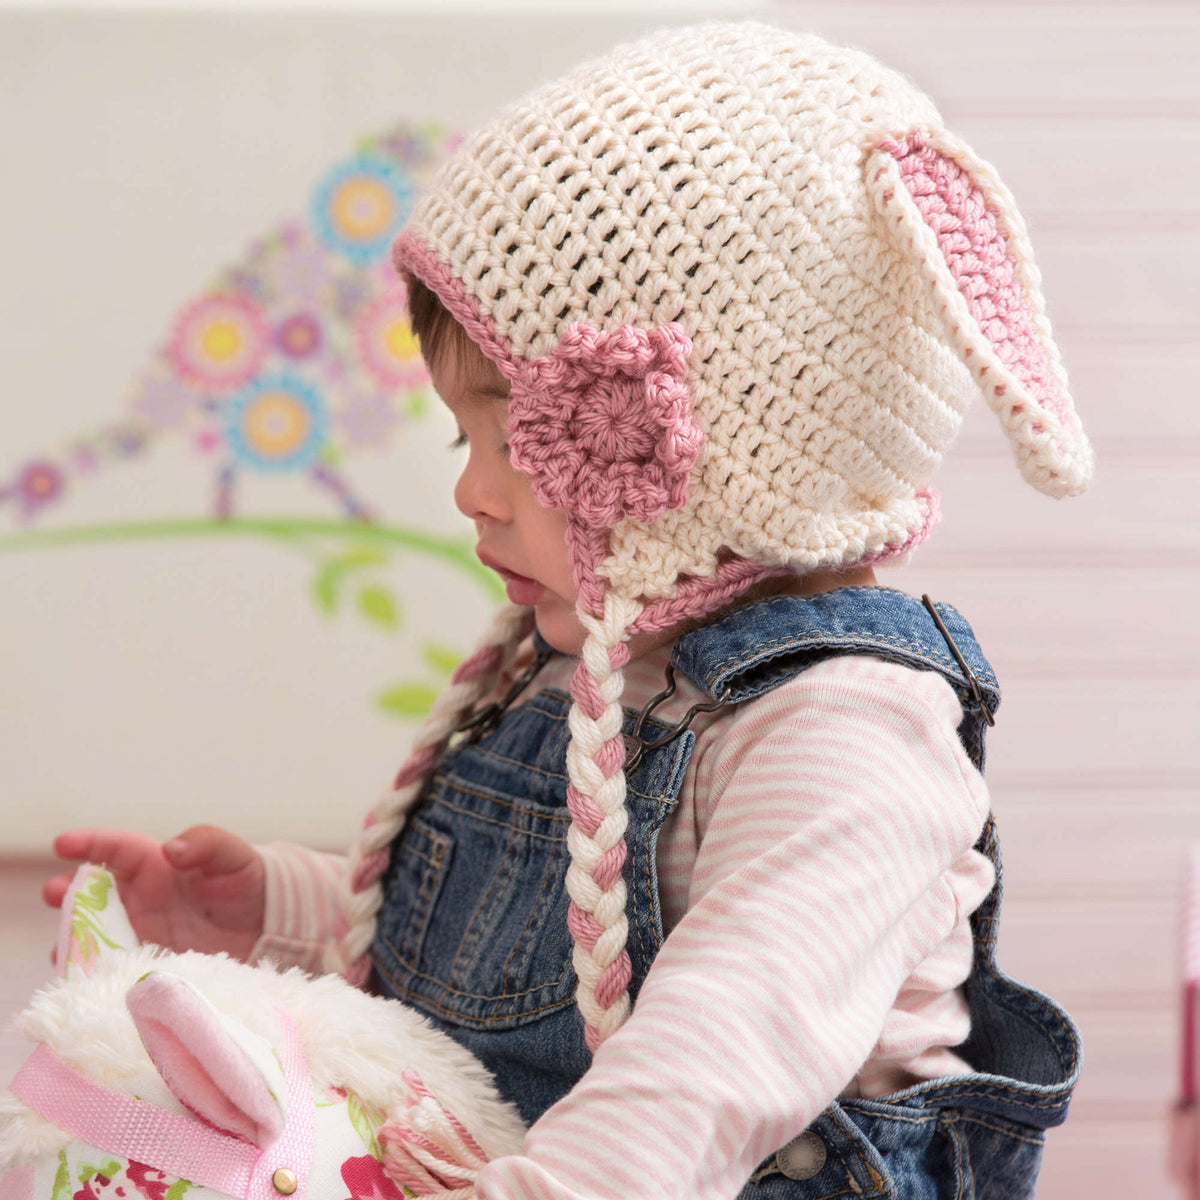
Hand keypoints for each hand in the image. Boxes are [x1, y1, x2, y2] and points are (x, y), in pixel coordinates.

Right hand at [44, 826, 265, 960]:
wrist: (266, 926)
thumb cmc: (246, 881)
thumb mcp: (234, 855)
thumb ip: (207, 843)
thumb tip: (172, 850)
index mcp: (154, 865)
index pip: (115, 849)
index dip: (89, 843)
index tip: (63, 843)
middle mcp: (138, 899)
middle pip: (91, 894)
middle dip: (67, 893)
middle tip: (54, 894)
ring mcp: (139, 933)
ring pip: (93, 935)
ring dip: (74, 938)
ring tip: (64, 944)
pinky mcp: (146, 964)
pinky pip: (113, 969)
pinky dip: (97, 973)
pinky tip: (88, 979)